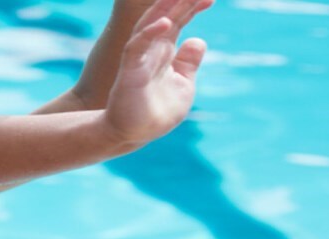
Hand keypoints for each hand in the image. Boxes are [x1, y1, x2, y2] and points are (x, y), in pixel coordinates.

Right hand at [101, 0, 209, 141]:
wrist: (134, 136)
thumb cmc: (156, 112)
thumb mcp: (182, 84)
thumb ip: (188, 62)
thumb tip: (198, 40)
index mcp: (164, 51)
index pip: (179, 20)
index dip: (192, 6)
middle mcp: (151, 50)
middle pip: (166, 16)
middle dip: (181, 1)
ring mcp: (139, 58)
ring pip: (151, 25)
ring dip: (166, 7)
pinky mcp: (130, 71)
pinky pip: (137, 47)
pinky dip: (149, 33)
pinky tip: (165, 22)